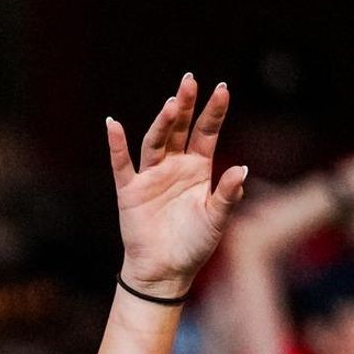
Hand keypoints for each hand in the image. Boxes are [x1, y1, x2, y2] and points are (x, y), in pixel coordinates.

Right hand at [108, 76, 246, 296]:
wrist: (166, 272)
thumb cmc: (194, 245)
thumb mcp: (217, 219)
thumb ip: (228, 194)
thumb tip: (241, 169)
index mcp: (198, 169)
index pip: (207, 133)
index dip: (214, 112)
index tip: (221, 89)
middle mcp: (174, 166)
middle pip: (180, 129)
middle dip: (185, 106)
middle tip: (189, 81)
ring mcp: (151, 177)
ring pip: (155, 142)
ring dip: (162, 123)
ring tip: (171, 104)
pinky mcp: (130, 191)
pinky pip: (122, 165)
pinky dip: (117, 145)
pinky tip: (112, 124)